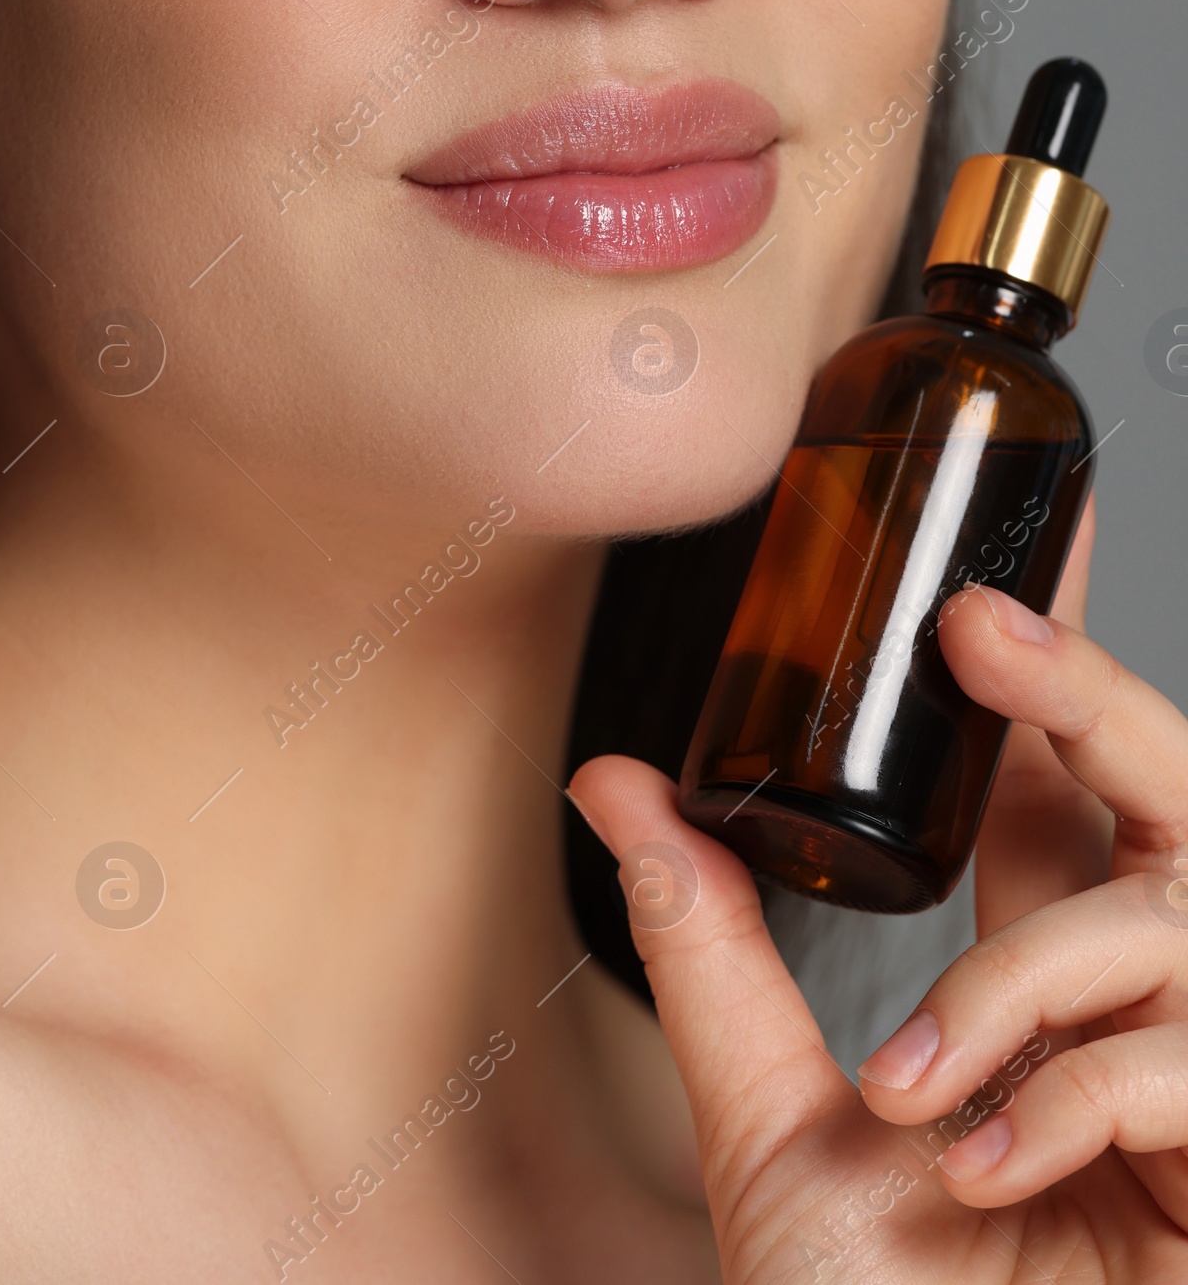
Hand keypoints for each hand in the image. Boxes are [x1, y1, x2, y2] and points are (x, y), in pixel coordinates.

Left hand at [570, 499, 1187, 1279]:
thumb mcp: (769, 1123)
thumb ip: (711, 942)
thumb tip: (613, 778)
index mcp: (1044, 993)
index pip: (1073, 797)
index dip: (1053, 677)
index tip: (982, 577)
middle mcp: (1144, 1024)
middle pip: (1178, 798)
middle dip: (1092, 695)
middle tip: (984, 627)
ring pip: (1175, 924)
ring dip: (1026, 983)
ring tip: (919, 1099)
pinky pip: (1187, 1066)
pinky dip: (1070, 1097)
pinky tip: (984, 1166)